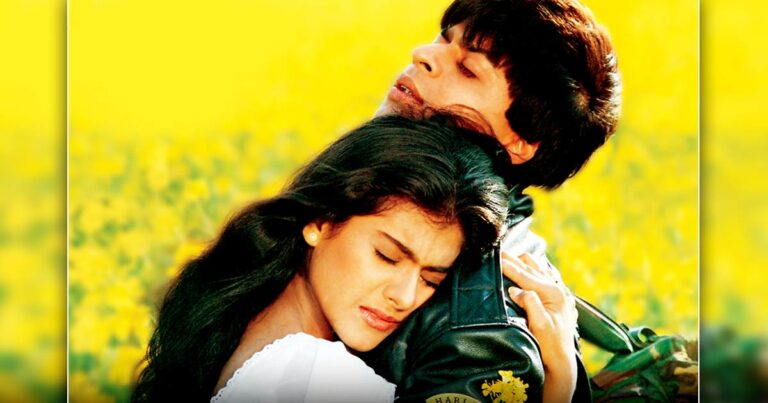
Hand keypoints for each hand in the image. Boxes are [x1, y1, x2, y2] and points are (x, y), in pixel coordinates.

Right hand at [501, 252, 577, 401]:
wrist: (561, 362)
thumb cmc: (550, 347)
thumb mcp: (540, 326)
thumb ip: (530, 303)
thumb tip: (515, 289)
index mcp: (554, 294)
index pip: (525, 275)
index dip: (508, 265)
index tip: (494, 256)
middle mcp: (558, 289)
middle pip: (531, 267)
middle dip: (513, 259)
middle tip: (495, 251)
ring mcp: (559, 292)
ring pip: (538, 267)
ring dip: (522, 262)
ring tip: (507, 257)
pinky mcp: (557, 297)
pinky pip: (543, 275)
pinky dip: (532, 268)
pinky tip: (524, 267)